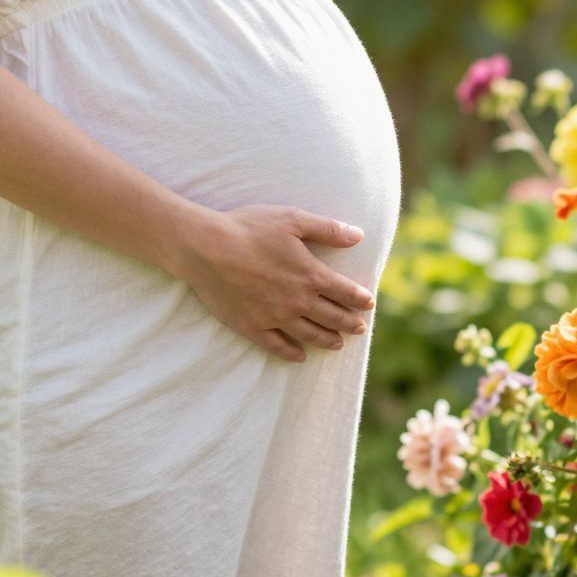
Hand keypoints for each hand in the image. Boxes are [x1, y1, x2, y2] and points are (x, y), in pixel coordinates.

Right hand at [171, 203, 373, 362]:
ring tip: (337, 344)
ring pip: (309, 335)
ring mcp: (274, 317)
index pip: (345, 292)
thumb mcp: (293, 219)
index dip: (360, 299)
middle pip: (331, 317)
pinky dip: (291, 353)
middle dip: (349, 323)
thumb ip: (328, 229)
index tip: (369, 304)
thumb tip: (359, 235)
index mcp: (310, 275)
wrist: (207, 248)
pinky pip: (277, 345)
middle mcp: (297, 301)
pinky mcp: (252, 326)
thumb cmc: (250, 228)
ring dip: (327, 340)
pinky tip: (299, 356)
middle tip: (360, 329)